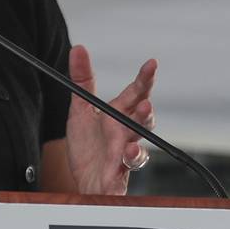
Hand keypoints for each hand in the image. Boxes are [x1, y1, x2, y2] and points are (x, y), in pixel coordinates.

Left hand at [64, 45, 156, 194]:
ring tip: (144, 114)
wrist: (83, 179)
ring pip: (140, 138)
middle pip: (143, 116)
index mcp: (119, 114)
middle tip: (146, 100)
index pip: (136, 93)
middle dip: (146, 107)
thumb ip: (82, 80)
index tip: (151, 64)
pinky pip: (131, 165)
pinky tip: (129, 151)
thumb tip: (78, 49)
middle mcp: (126, 131)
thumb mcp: (81, 109)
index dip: (145, 79)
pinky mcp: (120, 170)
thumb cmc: (89, 146)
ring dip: (143, 127)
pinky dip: (133, 158)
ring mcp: (125, 150)